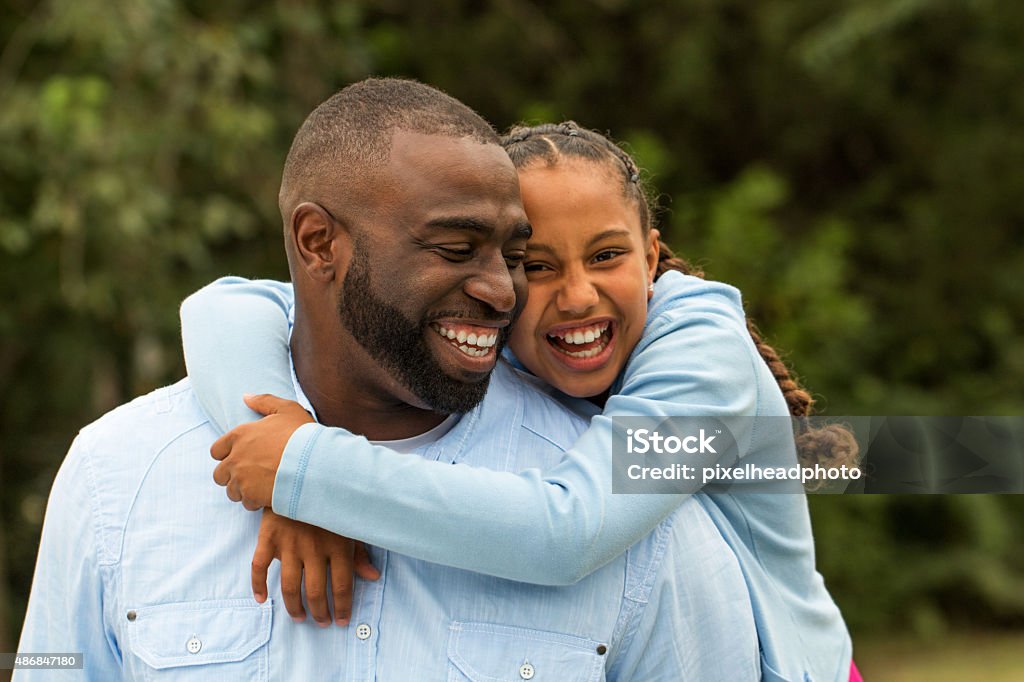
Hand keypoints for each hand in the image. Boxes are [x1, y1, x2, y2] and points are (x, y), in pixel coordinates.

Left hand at [211, 393, 314, 508]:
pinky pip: (245, 503)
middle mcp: (235, 457)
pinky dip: (255, 501)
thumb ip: (264, 401)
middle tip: (252, 475)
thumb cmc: (303, 434)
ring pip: (231, 490)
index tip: (242, 457)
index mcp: (240, 435)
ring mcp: (241, 478)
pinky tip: (269, 495)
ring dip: (243, 490)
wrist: (315, 462)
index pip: (216, 450)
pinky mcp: (251, 495)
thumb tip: (246, 397)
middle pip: (219, 474)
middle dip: (232, 476)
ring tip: (263, 486)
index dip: (227, 455)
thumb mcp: (287, 409)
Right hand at [253, 509, 380, 626]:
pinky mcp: (268, 538)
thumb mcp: (348, 524)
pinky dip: (258, 585)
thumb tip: (373, 577)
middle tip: (322, 622)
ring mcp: (289, 544)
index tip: (343, 620)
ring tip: (300, 617)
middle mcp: (313, 548)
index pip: (341, 586)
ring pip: (289, 586)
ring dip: (294, 607)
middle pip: (315, 591)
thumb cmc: (329, 502)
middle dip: (320, 612)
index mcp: (337, 545)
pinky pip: (258, 567)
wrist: (299, 475)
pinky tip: (262, 599)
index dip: (343, 607)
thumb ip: (359, 552)